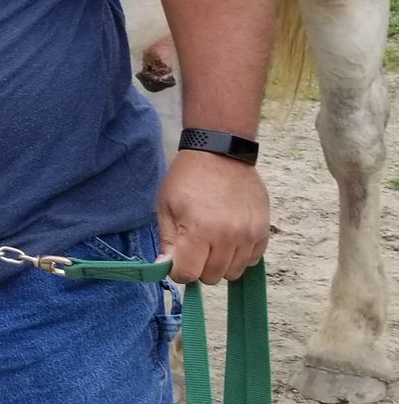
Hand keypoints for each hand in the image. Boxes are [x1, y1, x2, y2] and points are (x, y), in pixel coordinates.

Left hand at [156, 149, 268, 283]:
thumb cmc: (188, 177)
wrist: (220, 152)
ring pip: (234, 272)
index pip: (188, 274)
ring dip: (221, 262)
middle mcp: (226, 237)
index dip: (179, 270)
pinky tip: (231, 236)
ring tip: (214, 239)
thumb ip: (167, 240)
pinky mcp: (263, 231)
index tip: (179, 258)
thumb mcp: (166, 204)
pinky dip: (241, 255)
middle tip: (196, 244)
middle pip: (212, 277)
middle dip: (200, 266)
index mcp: (197, 230)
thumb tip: (166, 268)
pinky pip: (252, 260)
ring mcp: (248, 235)